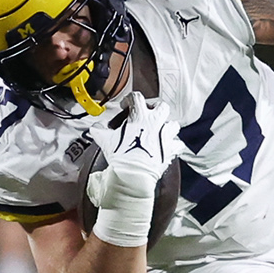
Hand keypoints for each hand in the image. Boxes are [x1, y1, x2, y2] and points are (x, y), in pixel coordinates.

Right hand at [85, 93, 176, 247]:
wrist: (133, 175)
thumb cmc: (120, 156)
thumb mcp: (105, 140)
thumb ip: (99, 130)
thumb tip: (96, 128)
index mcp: (139, 116)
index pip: (136, 97)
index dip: (129, 100)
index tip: (126, 107)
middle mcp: (155, 122)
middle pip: (161, 105)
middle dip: (155, 107)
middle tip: (148, 114)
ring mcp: (165, 135)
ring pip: (173, 124)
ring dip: (167, 126)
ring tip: (160, 131)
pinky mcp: (171, 149)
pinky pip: (178, 144)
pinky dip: (173, 145)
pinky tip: (167, 147)